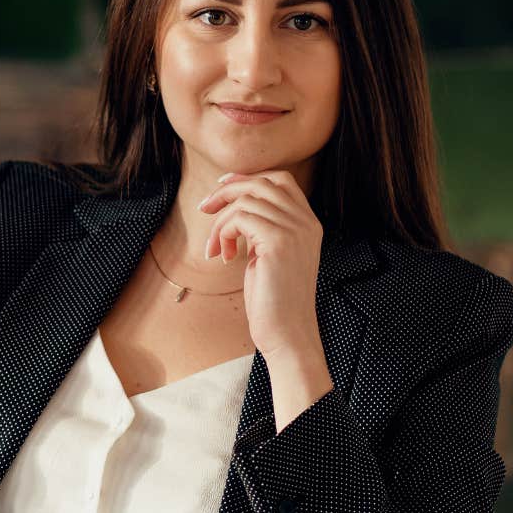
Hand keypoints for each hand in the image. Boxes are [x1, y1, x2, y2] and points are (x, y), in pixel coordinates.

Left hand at [196, 170, 324, 362]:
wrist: (288, 334)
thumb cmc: (274, 302)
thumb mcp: (270, 256)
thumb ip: (262, 229)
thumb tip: (235, 207)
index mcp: (308, 223)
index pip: (281, 180)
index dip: (248, 178)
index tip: (222, 186)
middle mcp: (306, 222)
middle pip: (261, 183)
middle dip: (227, 191)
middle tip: (204, 208)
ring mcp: (294, 230)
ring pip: (245, 201)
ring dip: (220, 223)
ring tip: (217, 249)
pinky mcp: (278, 242)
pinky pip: (239, 218)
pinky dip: (223, 233)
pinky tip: (223, 256)